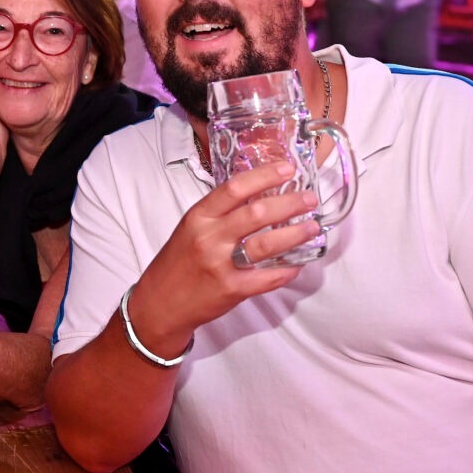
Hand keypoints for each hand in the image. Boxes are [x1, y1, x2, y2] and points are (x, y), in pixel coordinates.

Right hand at [128, 161, 319, 352]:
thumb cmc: (178, 262)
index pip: (235, 188)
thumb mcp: (191, 228)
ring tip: (312, 227)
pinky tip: (299, 263)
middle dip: (290, 203)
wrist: (160, 303)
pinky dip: (288, 269)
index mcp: (198, 217)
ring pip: (267, 244)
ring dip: (295, 234)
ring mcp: (221, 265)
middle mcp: (209, 238)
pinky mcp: (232, 290)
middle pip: (257, 213)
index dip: (265, 176)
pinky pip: (268, 278)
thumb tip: (261, 195)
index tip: (288, 169)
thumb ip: (220, 213)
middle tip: (309, 199)